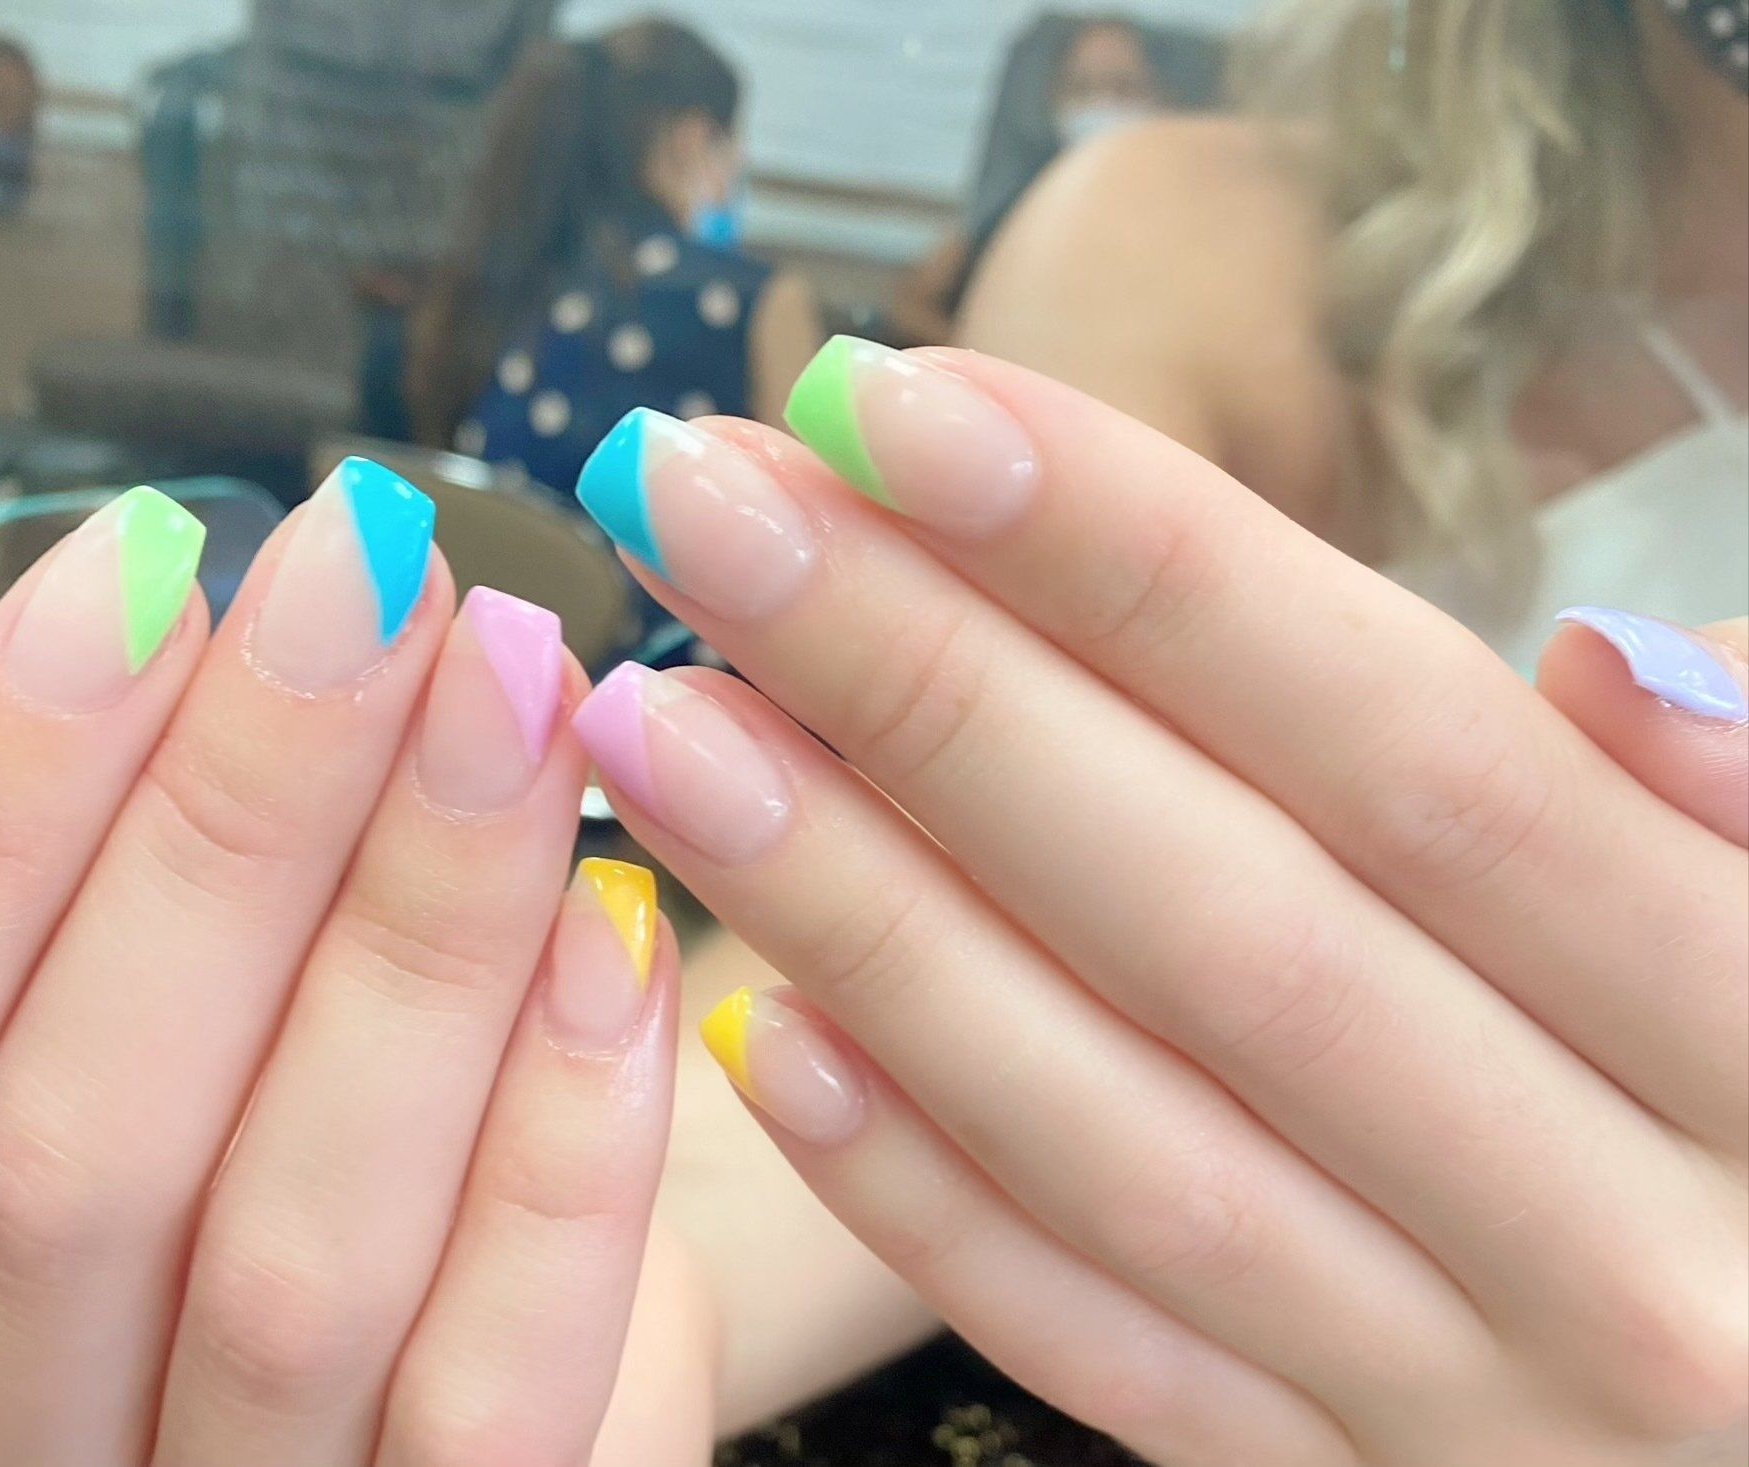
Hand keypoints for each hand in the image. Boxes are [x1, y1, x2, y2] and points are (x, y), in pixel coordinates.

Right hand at [0, 464, 677, 1466]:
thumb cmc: (285, 1241)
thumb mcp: (180, 1101)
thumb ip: (166, 954)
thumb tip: (233, 648)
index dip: (7, 795)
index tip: (148, 566)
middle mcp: (28, 1433)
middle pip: (86, 1146)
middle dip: (238, 820)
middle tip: (379, 578)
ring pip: (289, 1256)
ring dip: (417, 936)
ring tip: (521, 690)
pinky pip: (497, 1388)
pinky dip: (559, 1155)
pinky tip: (625, 931)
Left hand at [568, 345, 1748, 1466]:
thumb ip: (1715, 814)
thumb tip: (1614, 665)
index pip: (1404, 754)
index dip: (1139, 566)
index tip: (892, 413)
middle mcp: (1612, 1243)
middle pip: (1214, 918)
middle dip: (929, 689)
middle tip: (705, 512)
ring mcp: (1455, 1394)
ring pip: (1110, 1133)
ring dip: (862, 912)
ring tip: (666, 727)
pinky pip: (1093, 1344)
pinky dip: (918, 1190)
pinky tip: (755, 1021)